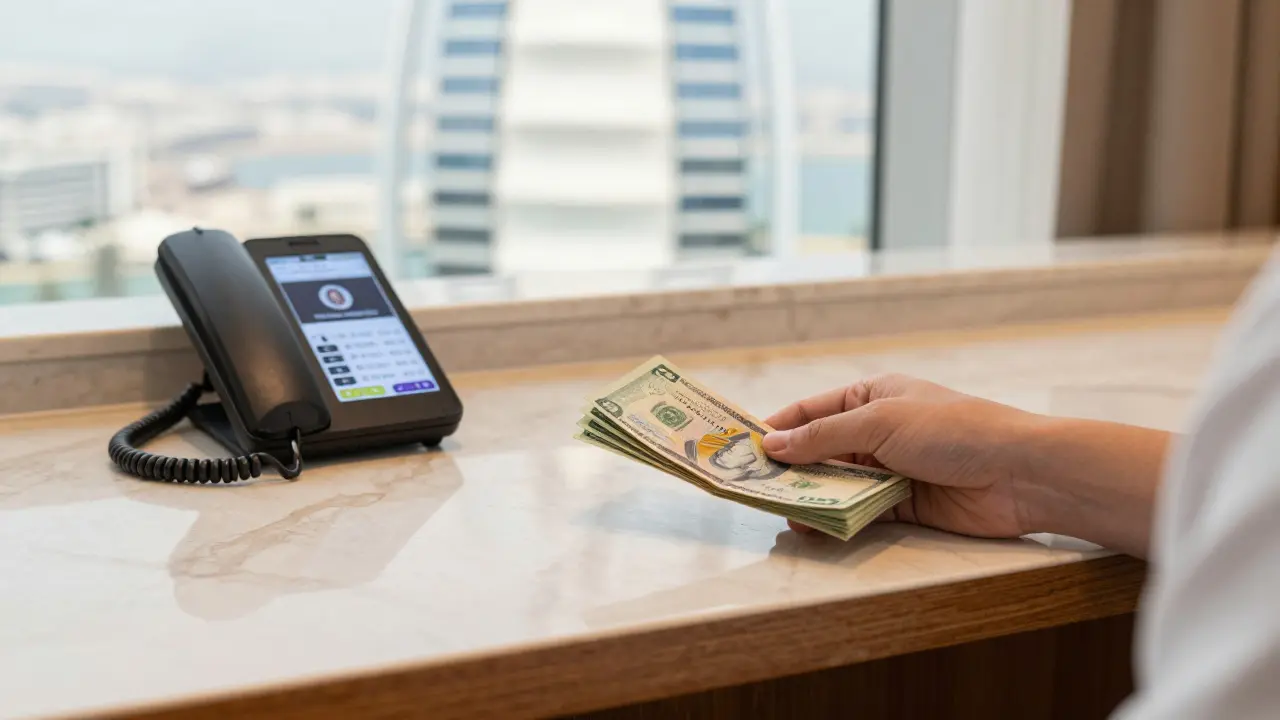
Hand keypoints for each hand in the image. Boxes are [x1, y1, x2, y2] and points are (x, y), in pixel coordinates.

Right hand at [762, 374, 1039, 538]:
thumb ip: (823, 437)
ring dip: (809, 496)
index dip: (777, 428)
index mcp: (873, 396)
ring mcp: (891, 469)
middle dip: (789, 468)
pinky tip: (811, 526)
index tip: (741, 449)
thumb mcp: (879, 422)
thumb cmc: (953, 429)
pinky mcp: (904, 506)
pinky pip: (859, 511)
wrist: (1019, 473)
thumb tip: (772, 445)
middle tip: (751, 487)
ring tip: (776, 511)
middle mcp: (879, 431)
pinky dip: (836, 518)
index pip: (812, 410)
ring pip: (837, 484)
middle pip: (820, 450)